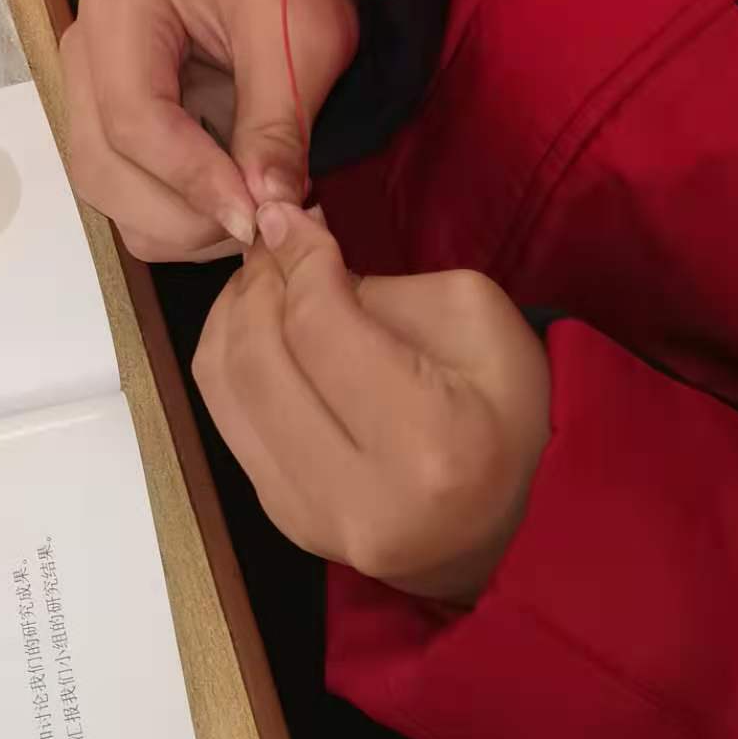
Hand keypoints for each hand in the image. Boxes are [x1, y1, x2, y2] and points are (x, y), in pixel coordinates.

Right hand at [63, 0, 358, 261]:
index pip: (134, 119)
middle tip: (261, 223)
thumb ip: (277, 127)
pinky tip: (229, 206)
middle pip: (103, 166)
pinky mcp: (106, 126)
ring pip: (107, 193)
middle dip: (184, 213)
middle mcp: (86, 52)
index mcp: (122, 7)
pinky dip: (177, 221)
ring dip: (180, 226)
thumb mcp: (303, 42)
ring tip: (252, 214)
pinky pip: (123, 197)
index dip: (194, 180)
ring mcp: (88, 92)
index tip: (256, 217)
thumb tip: (266, 209)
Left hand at [194, 204, 551, 604]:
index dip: (295, 258)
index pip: (319, 329)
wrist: (512, 522)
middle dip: (256, 283)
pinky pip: (229, 425)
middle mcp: (359, 498)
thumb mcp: (476, 319)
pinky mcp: (287, 523)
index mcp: (426, 443)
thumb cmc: (512, 411)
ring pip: (226, 393)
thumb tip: (294, 254)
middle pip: (257, 362)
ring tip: (263, 280)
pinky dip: (234, 364)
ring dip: (233, 319)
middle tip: (272, 241)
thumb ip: (379, 288)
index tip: (286, 215)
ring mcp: (313, 521)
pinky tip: (263, 332)